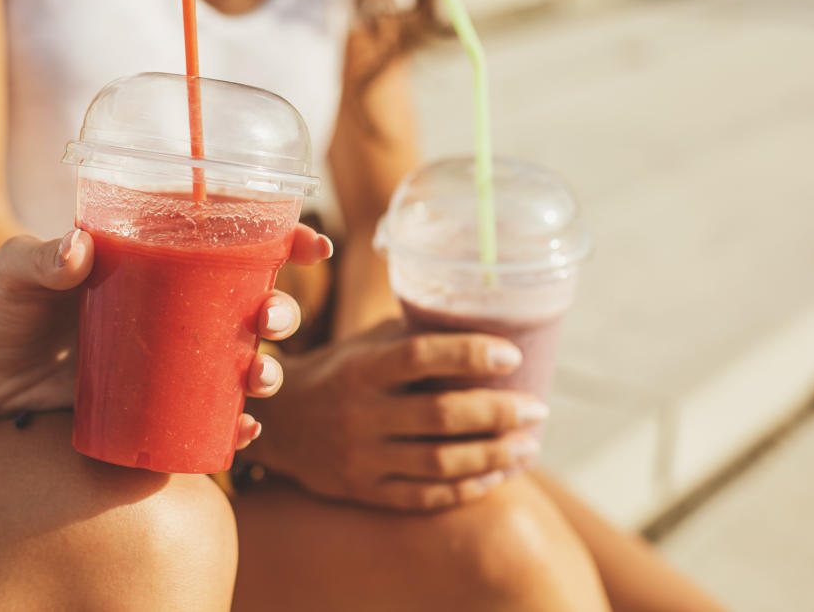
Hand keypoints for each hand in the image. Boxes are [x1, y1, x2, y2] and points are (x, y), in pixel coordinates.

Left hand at [0, 226, 331, 448]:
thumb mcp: (16, 271)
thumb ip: (41, 258)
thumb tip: (76, 249)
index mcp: (160, 260)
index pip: (235, 243)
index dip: (285, 241)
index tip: (313, 245)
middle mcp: (177, 307)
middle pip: (253, 306)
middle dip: (281, 313)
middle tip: (268, 322)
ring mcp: (170, 359)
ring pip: (242, 363)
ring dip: (266, 372)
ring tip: (256, 379)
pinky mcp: (156, 404)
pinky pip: (209, 417)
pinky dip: (234, 428)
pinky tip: (240, 434)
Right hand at [242, 320, 549, 510]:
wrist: (277, 424)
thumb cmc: (337, 372)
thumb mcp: (364, 346)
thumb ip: (412, 337)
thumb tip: (481, 318)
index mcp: (361, 367)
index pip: (421, 355)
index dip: (470, 354)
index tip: (512, 356)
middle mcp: (359, 413)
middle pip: (441, 415)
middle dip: (498, 413)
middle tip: (537, 409)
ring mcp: (361, 457)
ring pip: (440, 462)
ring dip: (493, 455)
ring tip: (529, 446)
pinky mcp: (364, 491)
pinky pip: (425, 496)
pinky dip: (467, 487)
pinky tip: (497, 476)